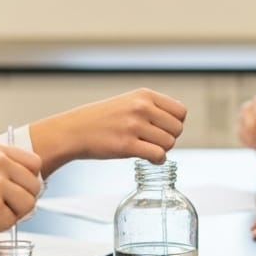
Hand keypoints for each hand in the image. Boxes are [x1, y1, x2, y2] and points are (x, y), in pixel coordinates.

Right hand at [31, 89, 187, 173]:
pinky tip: (147, 158)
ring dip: (161, 150)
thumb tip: (178, 122)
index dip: (175, 123)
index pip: (180, 111)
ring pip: (169, 143)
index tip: (162, 130)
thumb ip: (152, 108)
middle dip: (169, 138)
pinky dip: (157, 160)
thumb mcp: (128, 102)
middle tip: (153, 141)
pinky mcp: (127, 145)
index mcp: (144, 95)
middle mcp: (141, 107)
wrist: (74, 131)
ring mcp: (133, 126)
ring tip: (146, 148)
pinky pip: (158, 155)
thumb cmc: (102, 119)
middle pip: (177, 129)